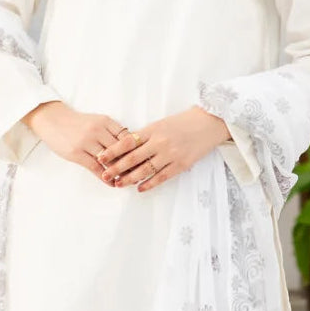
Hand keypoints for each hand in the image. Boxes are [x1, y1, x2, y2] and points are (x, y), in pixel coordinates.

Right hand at [23, 100, 131, 178]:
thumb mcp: (96, 121)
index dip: (136, 150)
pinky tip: (111, 183)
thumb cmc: (77, 122)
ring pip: (109, 160)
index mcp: (105, 121)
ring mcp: (86, 142)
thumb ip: (111, 131)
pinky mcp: (76, 153)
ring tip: (127, 181)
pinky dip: (105, 177)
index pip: (126, 137)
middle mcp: (97, 130)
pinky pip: (95, 168)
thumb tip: (129, 145)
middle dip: (131, 163)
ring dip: (119, 173)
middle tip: (140, 174)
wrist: (52, 120)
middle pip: (120, 150)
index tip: (144, 161)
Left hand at [97, 106, 229, 192]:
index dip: (112, 151)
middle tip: (105, 175)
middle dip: (116, 168)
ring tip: (118, 184)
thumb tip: (125, 146)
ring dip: (130, 179)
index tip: (100, 158)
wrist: (208, 123)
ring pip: (145, 170)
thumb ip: (145, 135)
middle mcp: (160, 142)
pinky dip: (149, 184)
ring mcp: (171, 154)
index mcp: (153, 130)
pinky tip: (140, 188)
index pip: (127, 142)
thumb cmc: (183, 122)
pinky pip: (161, 177)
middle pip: (132, 158)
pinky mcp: (181, 164)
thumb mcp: (161, 124)